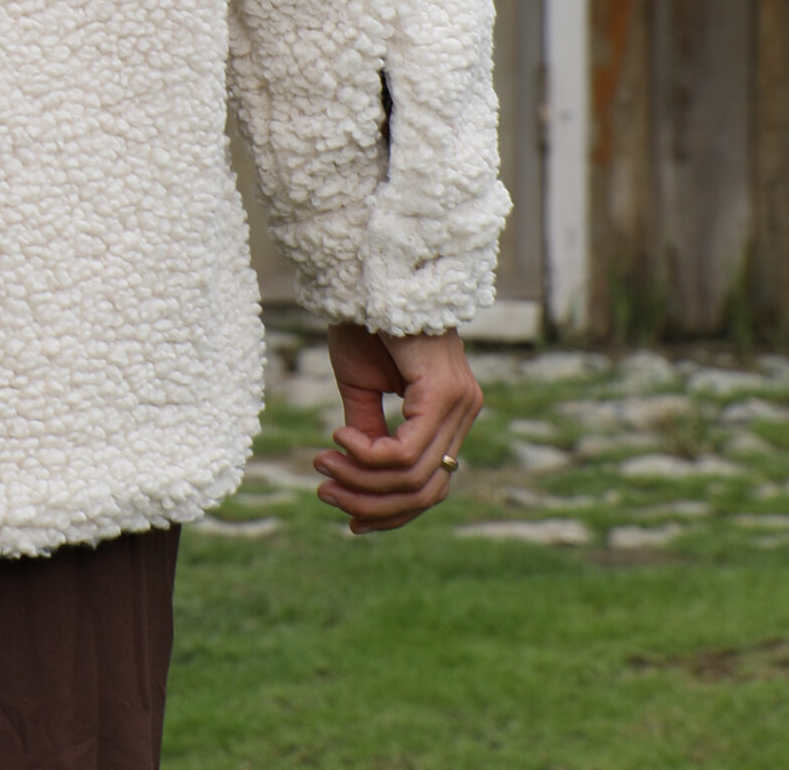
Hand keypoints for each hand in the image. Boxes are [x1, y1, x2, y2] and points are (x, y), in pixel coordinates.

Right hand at [310, 322, 481, 534]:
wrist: (370, 273)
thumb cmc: (366, 321)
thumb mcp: (362, 387)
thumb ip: (368, 431)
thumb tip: (361, 478)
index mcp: (450, 413)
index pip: (430, 486)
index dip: (390, 512)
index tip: (346, 514)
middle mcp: (465, 412)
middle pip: (425, 492)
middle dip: (371, 502)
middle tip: (325, 491)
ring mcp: (461, 404)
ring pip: (414, 477)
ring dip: (362, 480)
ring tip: (323, 463)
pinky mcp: (445, 393)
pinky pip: (407, 451)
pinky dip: (368, 455)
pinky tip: (339, 438)